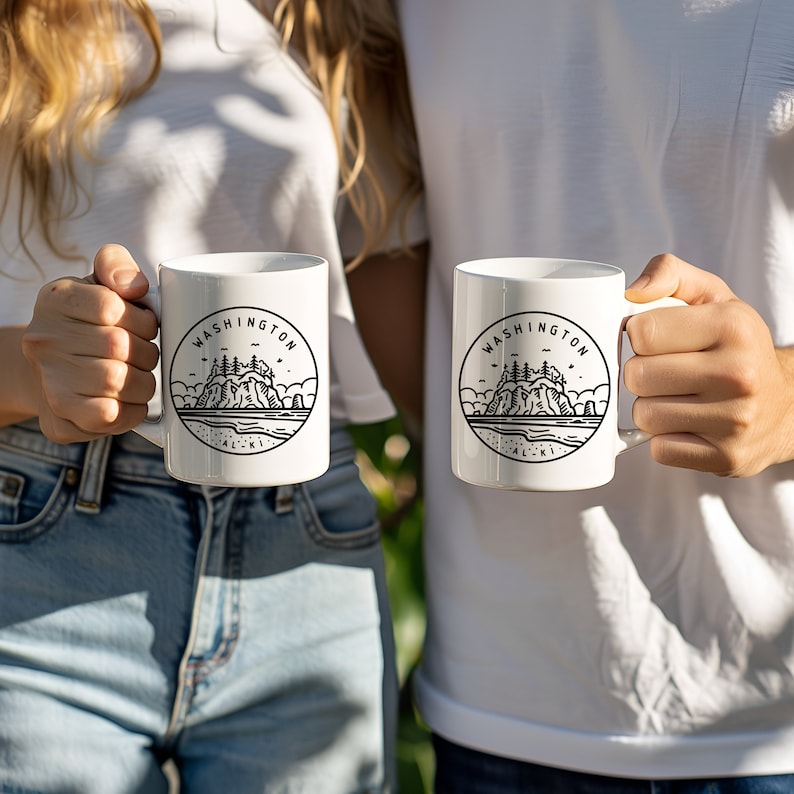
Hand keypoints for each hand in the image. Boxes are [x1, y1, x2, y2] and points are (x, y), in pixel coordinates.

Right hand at [22, 244, 158, 443]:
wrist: (57, 372)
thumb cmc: (92, 325)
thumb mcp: (100, 284)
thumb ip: (116, 265)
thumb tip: (135, 286)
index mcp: (56, 300)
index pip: (111, 306)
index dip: (142, 319)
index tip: (144, 326)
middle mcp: (44, 341)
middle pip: (119, 346)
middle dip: (147, 352)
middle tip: (145, 355)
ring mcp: (48, 383)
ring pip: (119, 382)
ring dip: (144, 382)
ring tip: (138, 377)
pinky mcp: (59, 421)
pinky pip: (111, 416)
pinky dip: (133, 410)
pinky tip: (130, 400)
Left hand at [623, 253, 793, 476]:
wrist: (786, 405)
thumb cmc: (734, 346)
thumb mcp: (712, 298)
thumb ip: (669, 274)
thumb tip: (631, 292)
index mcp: (732, 326)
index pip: (641, 332)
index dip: (638, 336)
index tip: (656, 340)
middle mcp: (738, 373)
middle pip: (636, 376)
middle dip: (642, 374)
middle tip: (667, 372)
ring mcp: (734, 420)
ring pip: (644, 415)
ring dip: (651, 407)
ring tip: (678, 398)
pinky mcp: (725, 457)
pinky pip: (659, 450)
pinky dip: (664, 439)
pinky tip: (687, 425)